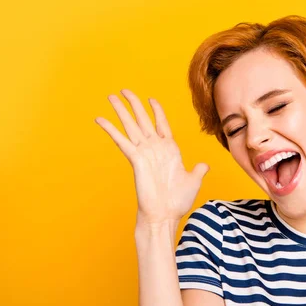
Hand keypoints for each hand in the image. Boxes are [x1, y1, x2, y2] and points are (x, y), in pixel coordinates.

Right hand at [95, 89, 209, 226]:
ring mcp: (144, 153)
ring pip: (131, 126)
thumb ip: (198, 171)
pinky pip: (122, 141)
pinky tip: (101, 119)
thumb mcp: (193, 181)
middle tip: (124, 90)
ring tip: (111, 97)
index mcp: (170, 150)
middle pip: (143, 120)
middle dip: (134, 105)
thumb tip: (204, 165)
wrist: (165, 215)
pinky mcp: (135, 159)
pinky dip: (112, 129)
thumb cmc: (177, 202)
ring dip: (121, 111)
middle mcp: (155, 148)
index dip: (157, 111)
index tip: (151, 99)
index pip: (161, 125)